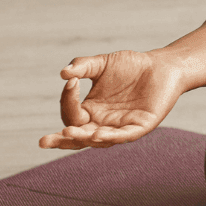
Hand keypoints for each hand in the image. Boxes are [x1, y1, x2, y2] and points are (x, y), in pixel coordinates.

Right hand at [38, 50, 187, 149]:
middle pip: (78, 138)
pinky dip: (111, 136)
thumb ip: (83, 67)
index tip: (72, 81)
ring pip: (98, 139)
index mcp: (91, 111)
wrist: (162, 66)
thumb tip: (64, 73)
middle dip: (61, 140)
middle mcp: (103, 123)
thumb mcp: (102, 64)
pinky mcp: (141, 126)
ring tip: (69, 134)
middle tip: (43, 141)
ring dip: (84, 138)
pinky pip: (125, 135)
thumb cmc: (131, 66)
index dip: (67, 100)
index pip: (71, 115)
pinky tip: (99, 135)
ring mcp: (121, 127)